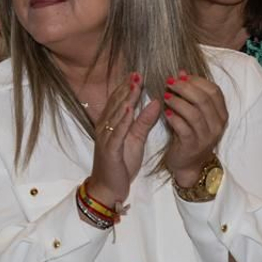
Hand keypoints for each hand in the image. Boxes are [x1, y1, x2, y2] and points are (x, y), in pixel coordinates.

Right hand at [87, 73, 159, 205]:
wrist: (108, 188)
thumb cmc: (121, 164)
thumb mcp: (136, 139)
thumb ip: (144, 121)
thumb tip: (156, 102)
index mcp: (111, 124)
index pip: (118, 101)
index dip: (127, 87)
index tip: (137, 74)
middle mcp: (105, 128)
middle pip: (116, 104)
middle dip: (127, 88)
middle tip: (137, 74)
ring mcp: (105, 138)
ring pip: (115, 115)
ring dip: (125, 99)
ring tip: (134, 85)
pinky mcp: (109, 150)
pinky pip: (116, 132)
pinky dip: (122, 120)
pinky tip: (128, 109)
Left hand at [161, 71, 228, 188]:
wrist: (188, 164)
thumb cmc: (190, 134)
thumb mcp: (194, 112)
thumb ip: (190, 94)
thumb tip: (181, 72)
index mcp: (221, 114)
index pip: (214, 91)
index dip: (197, 80)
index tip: (181, 75)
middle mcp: (217, 125)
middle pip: (204, 100)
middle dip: (185, 88)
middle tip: (169, 82)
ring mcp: (206, 137)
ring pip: (194, 113)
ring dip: (178, 102)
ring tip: (166, 96)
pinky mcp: (193, 146)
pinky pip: (184, 129)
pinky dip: (174, 118)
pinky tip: (166, 113)